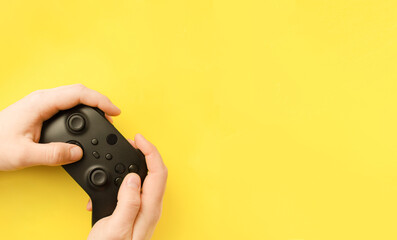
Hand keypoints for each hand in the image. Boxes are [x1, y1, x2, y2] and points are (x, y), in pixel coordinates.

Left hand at [0, 84, 119, 170]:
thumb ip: (52, 154)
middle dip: (100, 102)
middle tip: (113, 116)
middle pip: (79, 92)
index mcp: (41, 103)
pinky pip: (68, 104)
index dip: (100, 101)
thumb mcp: (23, 154)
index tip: (114, 111)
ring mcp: (42, 103)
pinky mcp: (42, 110)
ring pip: (74, 96)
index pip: (78, 94)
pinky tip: (87, 120)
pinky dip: (83, 110)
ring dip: (92, 105)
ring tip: (104, 118)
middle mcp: (43, 99)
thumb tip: (77, 152)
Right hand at [87, 134, 167, 239]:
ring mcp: (144, 210)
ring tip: (126, 153)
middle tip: (133, 143)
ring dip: (137, 163)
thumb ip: (127, 202)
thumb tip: (133, 177)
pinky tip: (117, 177)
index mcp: (149, 208)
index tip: (139, 139)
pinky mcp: (135, 212)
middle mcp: (150, 207)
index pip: (158, 171)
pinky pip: (136, 188)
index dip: (150, 151)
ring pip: (146, 178)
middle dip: (146, 153)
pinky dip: (127, 176)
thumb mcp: (116, 228)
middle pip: (156, 172)